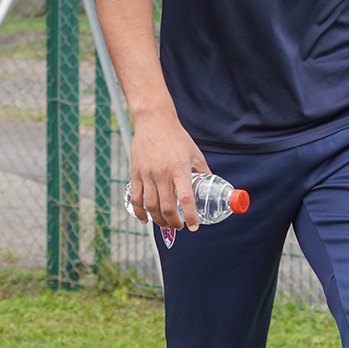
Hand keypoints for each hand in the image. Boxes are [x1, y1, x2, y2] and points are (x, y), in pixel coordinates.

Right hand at [126, 109, 209, 230]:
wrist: (154, 121)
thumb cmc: (177, 137)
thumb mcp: (195, 154)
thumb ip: (203, 172)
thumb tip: (213, 187)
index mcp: (180, 169)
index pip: (186, 199)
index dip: (190, 216)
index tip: (193, 226)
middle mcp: (162, 173)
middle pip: (167, 207)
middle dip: (174, 222)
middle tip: (179, 225)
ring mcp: (147, 174)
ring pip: (151, 206)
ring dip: (159, 221)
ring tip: (165, 224)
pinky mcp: (135, 173)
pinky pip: (136, 198)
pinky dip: (140, 213)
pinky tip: (145, 219)